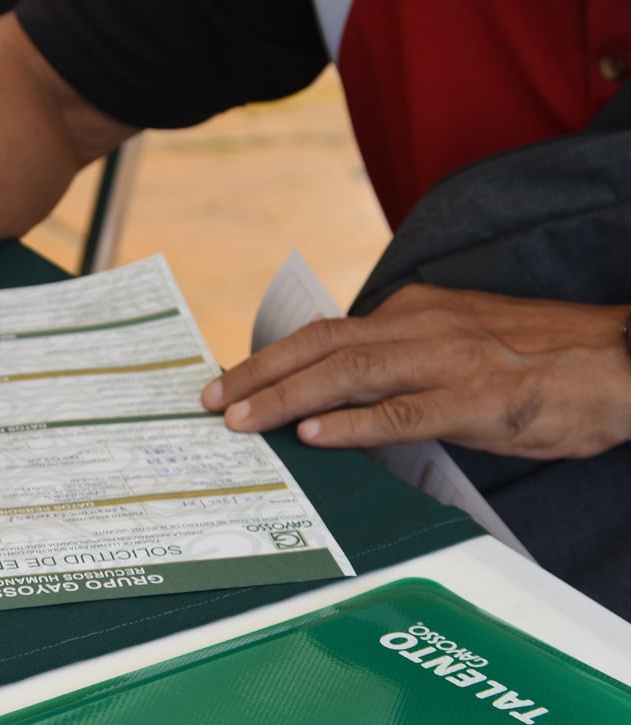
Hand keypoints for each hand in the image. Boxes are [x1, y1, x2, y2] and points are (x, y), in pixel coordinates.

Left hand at [201, 284, 630, 459]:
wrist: (622, 359)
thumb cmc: (539, 360)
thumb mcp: (459, 344)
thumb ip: (402, 361)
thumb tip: (343, 394)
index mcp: (413, 313)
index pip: (325, 333)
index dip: (273, 358)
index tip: (234, 381)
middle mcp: (420, 327)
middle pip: (320, 345)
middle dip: (257, 373)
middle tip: (210, 400)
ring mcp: (447, 361)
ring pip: (348, 373)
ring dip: (286, 397)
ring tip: (241, 420)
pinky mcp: (477, 399)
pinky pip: (403, 412)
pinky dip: (354, 424)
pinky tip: (315, 437)